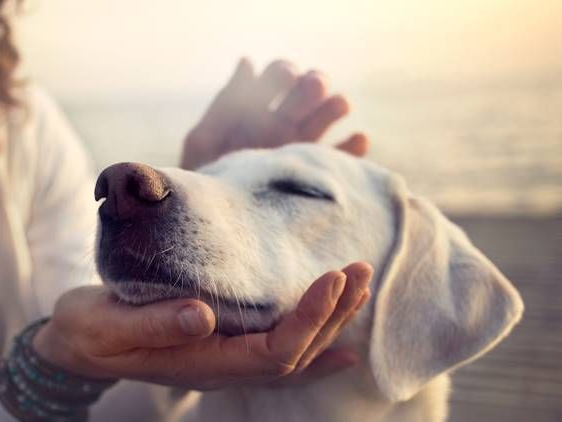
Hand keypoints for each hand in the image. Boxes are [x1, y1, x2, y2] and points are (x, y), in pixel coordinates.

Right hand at [32, 262, 371, 389]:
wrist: (75, 345)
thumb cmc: (88, 332)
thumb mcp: (107, 325)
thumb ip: (153, 324)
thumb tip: (202, 314)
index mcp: (200, 363)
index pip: (273, 352)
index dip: (309, 319)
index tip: (333, 278)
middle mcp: (221, 368)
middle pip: (295, 354)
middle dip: (332, 314)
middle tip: (359, 269)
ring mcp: (223, 360)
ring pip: (292, 354)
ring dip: (330, 322)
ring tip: (358, 287)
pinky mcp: (220, 346)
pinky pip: (278, 354)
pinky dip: (313, 346)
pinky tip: (341, 345)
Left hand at [181, 58, 368, 169]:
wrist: (216, 226)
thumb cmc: (204, 182)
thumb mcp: (205, 141)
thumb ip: (226, 104)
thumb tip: (248, 61)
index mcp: (256, 109)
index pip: (278, 76)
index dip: (284, 72)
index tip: (286, 76)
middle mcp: (283, 124)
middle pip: (308, 91)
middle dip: (313, 84)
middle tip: (312, 87)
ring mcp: (302, 148)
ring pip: (328, 116)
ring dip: (336, 105)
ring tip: (338, 105)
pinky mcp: (317, 175)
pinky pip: (343, 158)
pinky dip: (354, 147)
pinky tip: (357, 139)